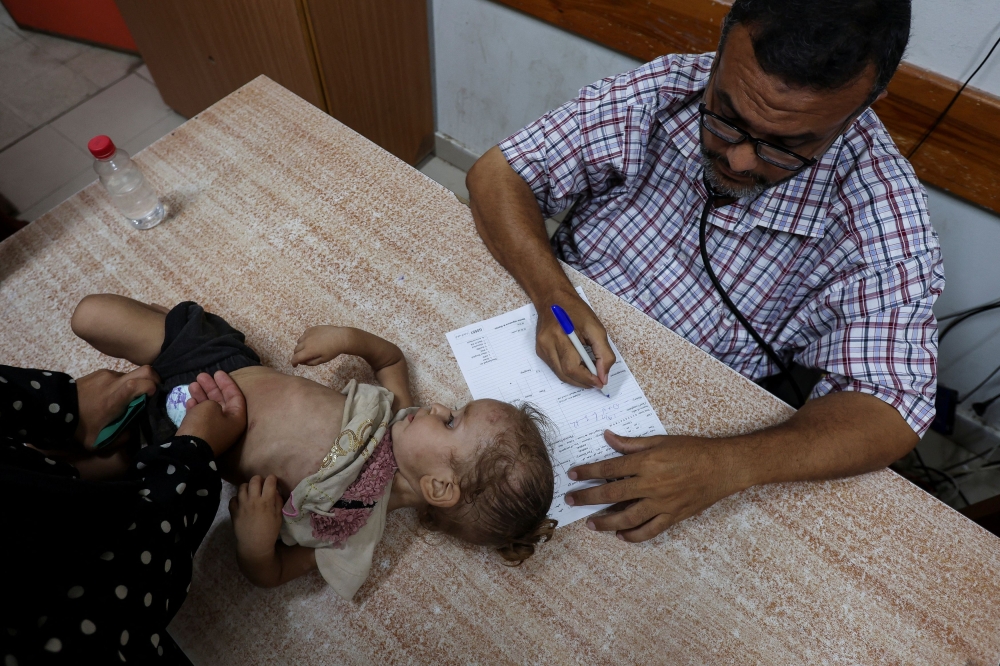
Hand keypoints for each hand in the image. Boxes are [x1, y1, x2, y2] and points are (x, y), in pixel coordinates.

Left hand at [75, 366, 158, 449]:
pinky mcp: (101, 372)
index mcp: (115, 398)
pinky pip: (120, 375)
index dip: (153, 388)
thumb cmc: (79, 426)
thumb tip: (134, 431)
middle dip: (154, 380)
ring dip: (137, 383)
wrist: (54, 409)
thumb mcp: (99, 441)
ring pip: (133, 373)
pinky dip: (124, 383)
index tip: (153, 398)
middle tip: (153, 393)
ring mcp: (107, 374)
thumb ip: (121, 438)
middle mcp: (114, 382)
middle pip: (146, 370)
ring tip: (128, 398)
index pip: (142, 383)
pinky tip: (113, 395)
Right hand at [176, 371, 246, 455]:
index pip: (235, 396)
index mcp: (237, 418)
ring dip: (201, 395)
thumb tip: (210, 406)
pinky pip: (200, 418)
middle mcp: (228, 425)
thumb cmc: (204, 425)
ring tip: (192, 384)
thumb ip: (213, 401)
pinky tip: (189, 400)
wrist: (187, 451)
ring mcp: (214, 431)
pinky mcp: (201, 435)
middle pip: (222, 401)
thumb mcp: (211, 406)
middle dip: (211, 387)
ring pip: (209, 408)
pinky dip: (195, 408)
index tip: (217, 372)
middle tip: (201, 376)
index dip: (226, 382)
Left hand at [229, 475, 283, 560]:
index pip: (269, 482)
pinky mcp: (233, 511)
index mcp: (266, 501)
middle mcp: (253, 500)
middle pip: (254, 480)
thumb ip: (278, 502)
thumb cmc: (269, 532)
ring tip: (251, 492)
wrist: (254, 545)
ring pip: (242, 487)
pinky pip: (233, 498)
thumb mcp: (278, 517)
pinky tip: (242, 502)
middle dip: (259, 479)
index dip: (272, 479)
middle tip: (261, 484)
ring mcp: (241, 505)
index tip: (273, 481)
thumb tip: (275, 491)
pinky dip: (237, 498)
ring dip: (248, 487)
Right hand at [291, 325, 354, 366]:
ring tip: (308, 348)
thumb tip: (302, 362)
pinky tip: (311, 340)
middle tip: (303, 357)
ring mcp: (308, 334)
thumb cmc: (333, 351)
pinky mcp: (312, 328)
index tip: (295, 365)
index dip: (293, 362)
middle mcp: (306, 342)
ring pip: (299, 341)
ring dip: (301, 346)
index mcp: (308, 351)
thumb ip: (311, 362)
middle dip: (297, 355)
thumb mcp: (323, 360)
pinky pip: (304, 334)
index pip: (296, 358)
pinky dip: (305, 338)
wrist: (341, 338)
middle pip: (296, 349)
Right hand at [536, 289, 615, 388]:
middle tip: (597, 382)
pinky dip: (569, 372)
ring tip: (590, 377)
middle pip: (565, 374)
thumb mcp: (596, 328)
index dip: (587, 379)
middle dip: (583, 382)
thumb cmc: (576, 311)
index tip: (601, 383)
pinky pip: (555, 368)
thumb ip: (603, 353)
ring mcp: (542, 348)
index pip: (573, 366)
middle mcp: (547, 343)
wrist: (553, 299)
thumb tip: (603, 376)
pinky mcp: (540, 351)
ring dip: (577, 380)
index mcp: (561, 335)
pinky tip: (578, 368)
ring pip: (560, 374)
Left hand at [565, 431, 744, 541]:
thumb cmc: (693, 450)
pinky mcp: (673, 516)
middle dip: (588, 499)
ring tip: (591, 524)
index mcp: (646, 463)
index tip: (572, 476)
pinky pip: (650, 531)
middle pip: (611, 495)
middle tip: (571, 501)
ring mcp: (662, 504)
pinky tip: (621, 536)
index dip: (588, 473)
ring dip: (605, 523)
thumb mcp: (660, 441)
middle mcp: (651, 485)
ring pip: (627, 519)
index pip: (609, 469)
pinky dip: (634, 536)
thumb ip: (631, 444)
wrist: (723, 467)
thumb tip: (607, 437)